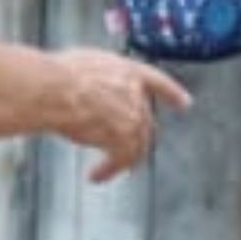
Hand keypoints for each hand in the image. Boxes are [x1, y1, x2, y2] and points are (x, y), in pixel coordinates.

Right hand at [55, 50, 191, 182]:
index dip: (172, 93)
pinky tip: (96, 175)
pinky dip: (109, 170)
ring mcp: (133, 117)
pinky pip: (121, 161)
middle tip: (127, 150)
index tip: (184, 103)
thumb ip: (100, 78)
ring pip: (137, 145)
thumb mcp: (85, 64)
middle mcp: (136, 94)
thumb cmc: (58, 74)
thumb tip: (90, 88)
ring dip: (120, 160)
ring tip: (107, 169)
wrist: (55, 88)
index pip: (158, 82)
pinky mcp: (124, 139)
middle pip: (146, 121)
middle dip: (136, 137)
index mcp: (129, 71)